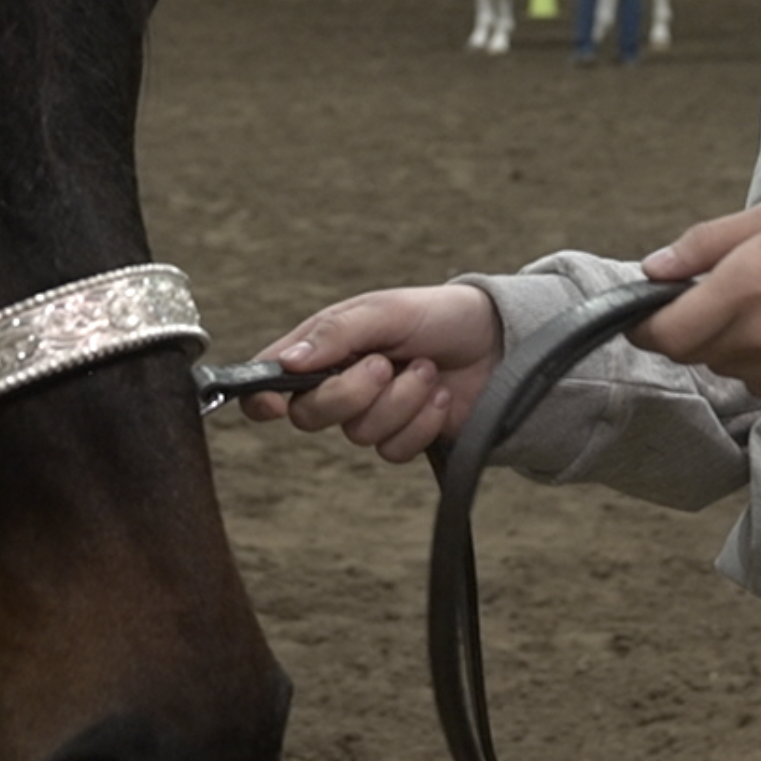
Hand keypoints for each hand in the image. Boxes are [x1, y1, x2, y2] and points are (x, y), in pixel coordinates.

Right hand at [241, 284, 502, 462]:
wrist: (499, 342)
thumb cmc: (438, 314)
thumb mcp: (386, 310)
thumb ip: (337, 333)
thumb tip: (289, 361)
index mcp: (323, 347)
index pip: (269, 380)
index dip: (262, 397)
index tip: (275, 404)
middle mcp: (338, 383)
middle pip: (309, 416)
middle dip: (352, 393)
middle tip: (387, 364)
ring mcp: (370, 414)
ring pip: (359, 434)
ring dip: (401, 400)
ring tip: (428, 369)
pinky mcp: (402, 438)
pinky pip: (394, 450)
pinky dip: (422, 421)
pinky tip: (441, 395)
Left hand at [631, 198, 760, 403]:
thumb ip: (702, 246)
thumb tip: (652, 269)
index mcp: (744, 287)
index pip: (666, 333)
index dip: (647, 326)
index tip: (648, 314)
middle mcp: (760, 337)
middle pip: (693, 353)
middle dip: (695, 328)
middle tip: (728, 298)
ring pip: (728, 368)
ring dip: (732, 345)